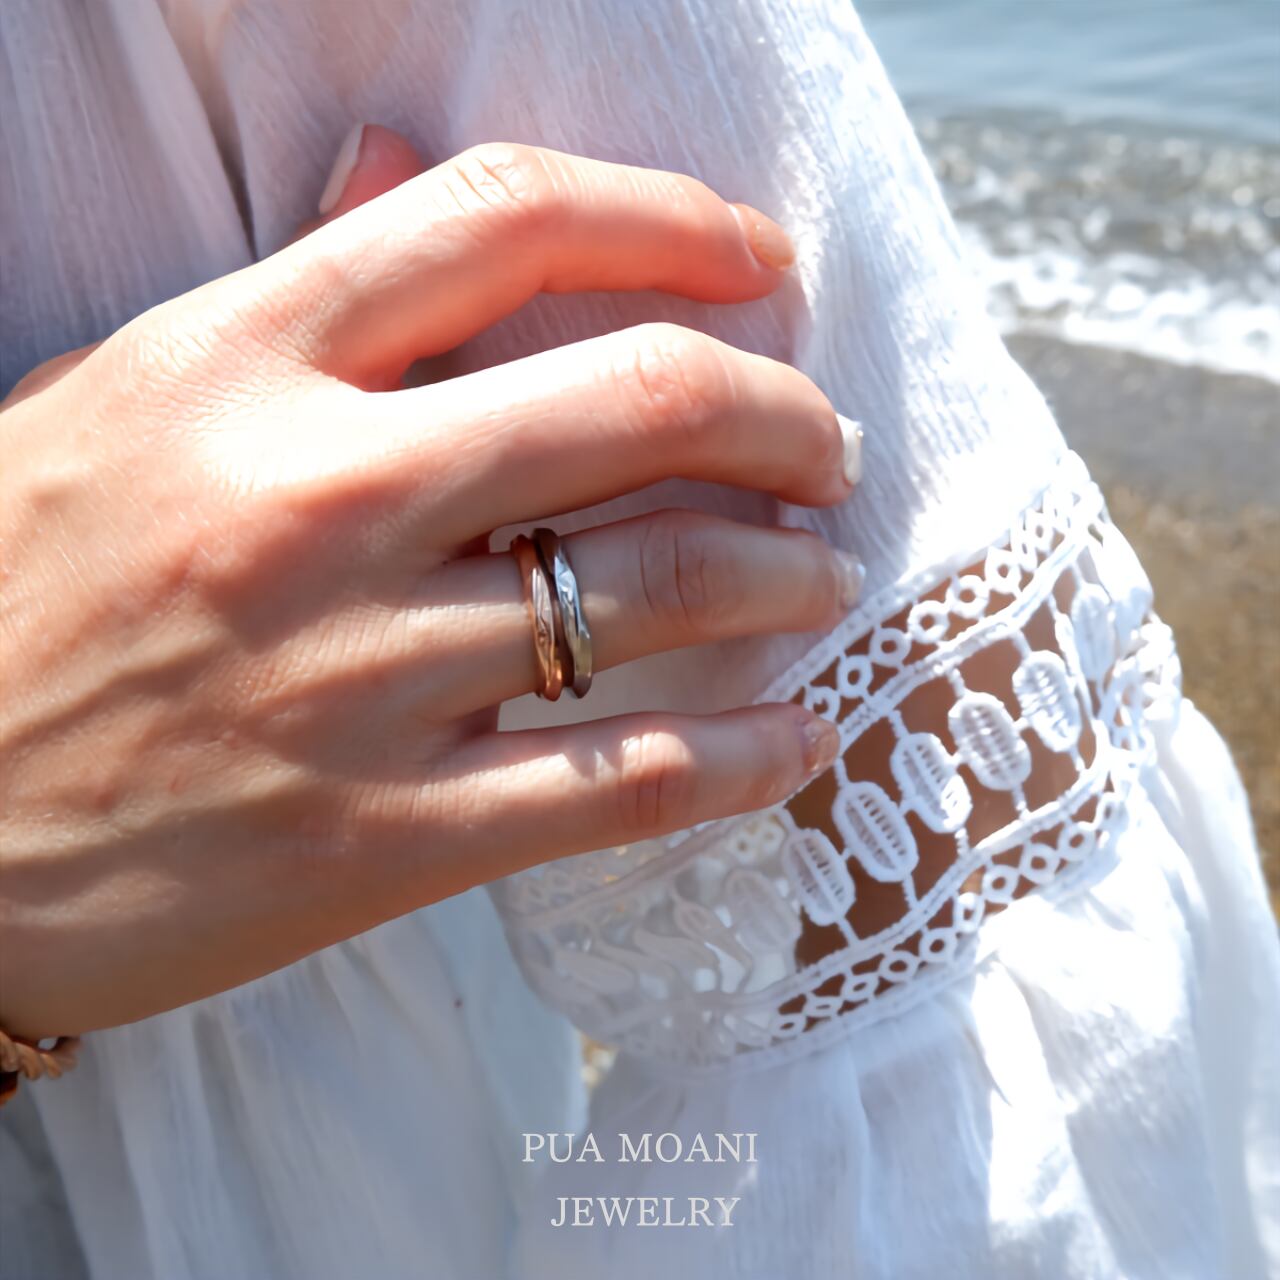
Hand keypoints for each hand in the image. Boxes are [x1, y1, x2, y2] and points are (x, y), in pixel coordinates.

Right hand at [0, 130, 860, 1035]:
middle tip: (826, 443)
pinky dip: (744, 759)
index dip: (665, 218)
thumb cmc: (3, 606)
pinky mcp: (383, 837)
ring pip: (654, 589)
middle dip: (779, 413)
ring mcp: (356, 679)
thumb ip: (284, 294)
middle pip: (632, 404)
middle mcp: (312, 504)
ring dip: (783, 572)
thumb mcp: (114, 407)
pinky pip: (623, 786)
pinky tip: (805, 739)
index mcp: (233, 370)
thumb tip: (399, 163)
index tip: (756, 259)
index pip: (498, 223)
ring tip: (825, 570)